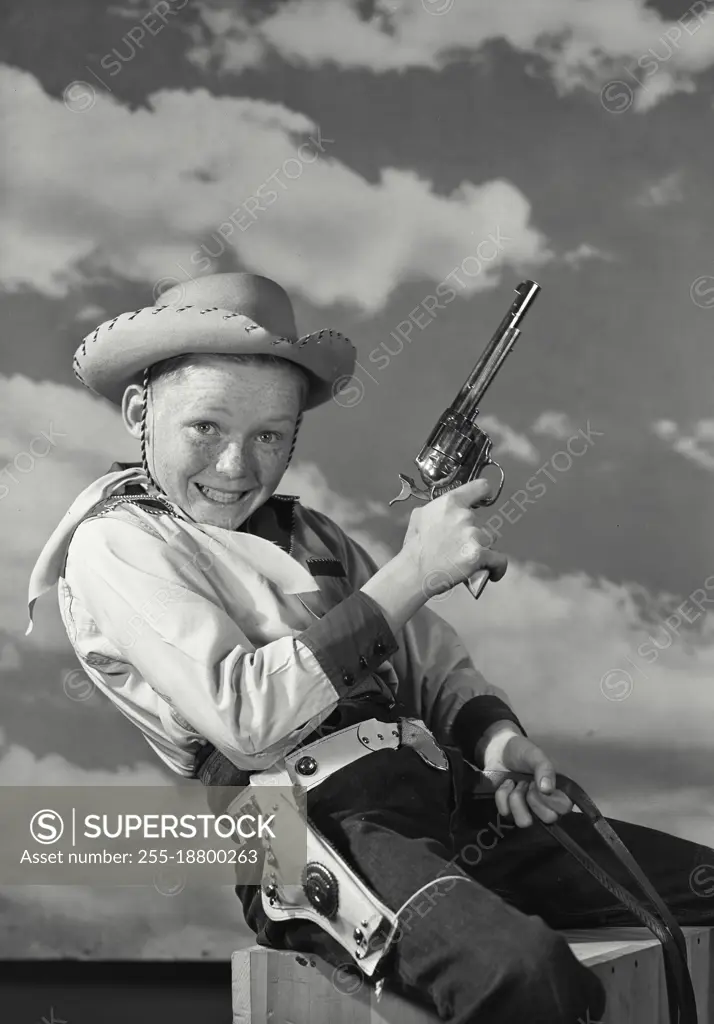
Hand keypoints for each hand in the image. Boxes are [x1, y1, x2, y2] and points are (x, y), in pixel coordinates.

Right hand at [400, 478, 507, 597]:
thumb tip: (445, 511)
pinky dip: (497, 568)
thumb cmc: (415, 547)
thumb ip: (437, 510)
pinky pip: (499, 560)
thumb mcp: (419, 517)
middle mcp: (464, 515)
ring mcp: (473, 535)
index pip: (480, 488)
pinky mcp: (479, 555)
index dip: (484, 493)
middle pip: (484, 522)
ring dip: (484, 550)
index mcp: (450, 502)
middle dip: (476, 535)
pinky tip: (492, 572)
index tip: (485, 498)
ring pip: (491, 541)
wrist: (413, 572)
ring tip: (471, 561)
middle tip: (462, 547)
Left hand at [481, 726, 572, 827]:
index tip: (540, 785)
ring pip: (524, 822)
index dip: (552, 799)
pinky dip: (503, 795)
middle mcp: (544, 804)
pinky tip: (506, 784)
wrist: (498, 750)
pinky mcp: (509, 810)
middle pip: (547, 819)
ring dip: (516, 799)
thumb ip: (545, 769)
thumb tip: (547, 790)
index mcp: (557, 791)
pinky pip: (505, 812)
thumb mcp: (535, 755)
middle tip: (527, 783)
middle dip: (533, 798)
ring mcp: (526, 809)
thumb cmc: (522, 752)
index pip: (564, 808)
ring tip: (515, 783)